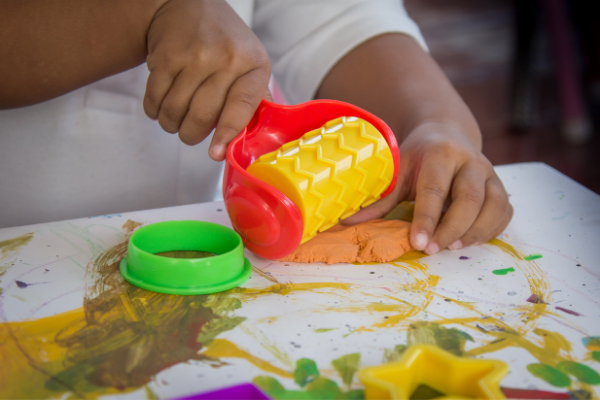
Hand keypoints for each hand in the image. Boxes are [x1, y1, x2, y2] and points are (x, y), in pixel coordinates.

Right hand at [143, 0, 270, 160]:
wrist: (187, 5)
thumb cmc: (224, 42)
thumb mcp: (250, 63)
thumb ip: (254, 99)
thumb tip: (254, 140)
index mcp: (253, 65)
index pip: (242, 107)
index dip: (228, 134)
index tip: (216, 153)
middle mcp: (226, 59)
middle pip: (203, 116)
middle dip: (192, 135)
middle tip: (190, 134)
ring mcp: (195, 56)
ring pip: (175, 111)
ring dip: (171, 124)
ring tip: (175, 119)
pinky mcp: (166, 56)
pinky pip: (155, 99)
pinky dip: (154, 110)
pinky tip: (161, 104)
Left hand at [341, 122, 512, 253]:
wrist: (447, 136)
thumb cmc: (418, 158)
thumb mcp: (398, 171)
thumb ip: (381, 199)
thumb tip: (348, 222)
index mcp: (441, 154)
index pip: (435, 189)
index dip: (426, 218)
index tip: (417, 242)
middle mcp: (471, 162)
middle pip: (470, 198)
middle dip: (452, 228)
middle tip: (432, 249)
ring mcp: (490, 174)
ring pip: (494, 205)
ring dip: (476, 231)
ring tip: (453, 247)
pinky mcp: (501, 187)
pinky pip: (504, 212)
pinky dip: (492, 229)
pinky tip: (471, 240)